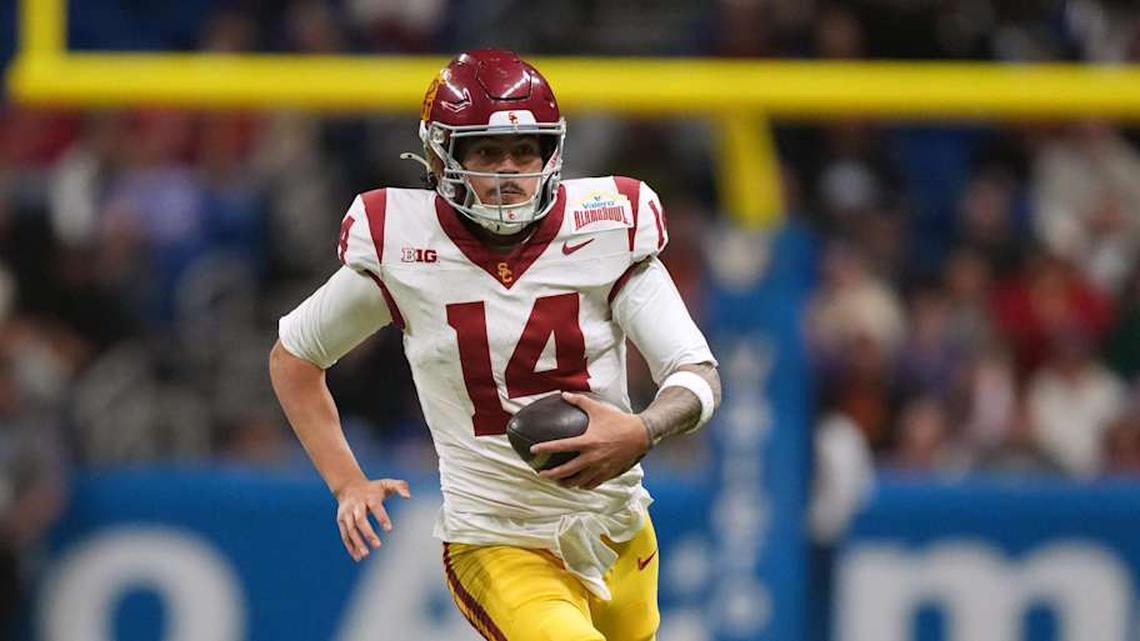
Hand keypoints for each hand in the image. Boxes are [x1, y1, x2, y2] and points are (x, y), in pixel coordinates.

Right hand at [334, 478, 410, 560]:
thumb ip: (400, 487)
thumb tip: (408, 497)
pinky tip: (358, 557)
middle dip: (368, 533)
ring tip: (365, 555)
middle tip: (378, 545)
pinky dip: (350, 546)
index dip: (381, 517)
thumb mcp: (387, 483)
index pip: (374, 506)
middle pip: (360, 520)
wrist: (349, 486)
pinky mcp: (341, 521)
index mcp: (368, 496)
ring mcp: (347, 513)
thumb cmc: (373, 488)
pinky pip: (345, 535)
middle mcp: (356, 505)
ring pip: (350, 529)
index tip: (389, 529)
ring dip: (357, 542)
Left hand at [531, 392, 650, 489]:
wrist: (641, 434)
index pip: (561, 446)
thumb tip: (564, 394)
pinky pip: (592, 484)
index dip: (545, 448)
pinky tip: (578, 483)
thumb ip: (580, 401)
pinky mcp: (608, 474)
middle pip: (566, 470)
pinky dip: (583, 485)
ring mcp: (600, 468)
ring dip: (565, 483)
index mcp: (587, 442)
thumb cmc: (618, 421)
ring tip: (557, 482)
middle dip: (551, 474)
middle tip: (541, 474)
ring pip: (578, 481)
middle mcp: (592, 457)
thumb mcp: (598, 409)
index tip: (533, 451)